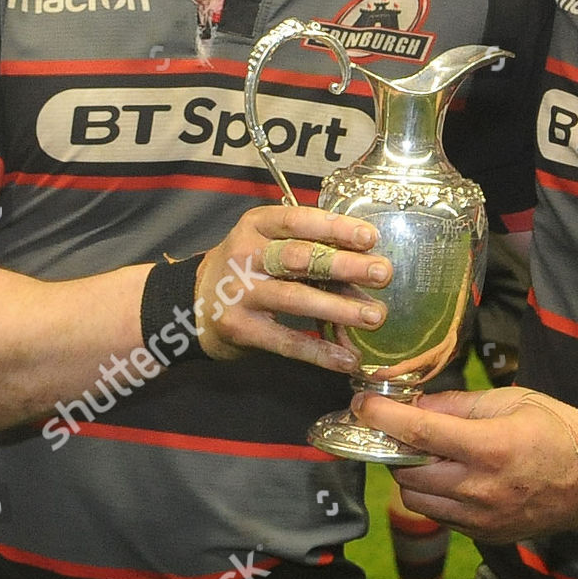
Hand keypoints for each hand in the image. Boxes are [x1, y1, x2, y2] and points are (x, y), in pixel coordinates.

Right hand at [194, 204, 391, 371]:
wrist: (193, 303)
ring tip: (374, 316)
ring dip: (339, 308)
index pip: (298, 220)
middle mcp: (246, 255)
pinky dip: (318, 351)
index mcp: (256, 225)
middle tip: (384, 273)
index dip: (335, 227)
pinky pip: (285, 341)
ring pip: (295, 298)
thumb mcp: (268, 245)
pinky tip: (347, 358)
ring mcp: (240, 293)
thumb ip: (309, 252)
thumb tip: (367, 266)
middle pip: (300, 257)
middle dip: (345, 265)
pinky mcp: (240, 328)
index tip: (371, 237)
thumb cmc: (248, 268)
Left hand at [354, 388, 577, 543]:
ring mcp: (481, 518)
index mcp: (489, 447)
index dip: (382, 417)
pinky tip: (451, 476)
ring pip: (416, 499)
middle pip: (407, 471)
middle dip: (395, 447)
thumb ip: (458, 405)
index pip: (418, 433)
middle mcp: (480, 488)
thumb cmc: (558, 430)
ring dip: (411, 474)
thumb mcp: (512, 400)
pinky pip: (440, 516)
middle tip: (400, 428)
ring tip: (429, 453)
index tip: (361, 404)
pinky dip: (433, 495)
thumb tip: (416, 405)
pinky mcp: (485, 536)